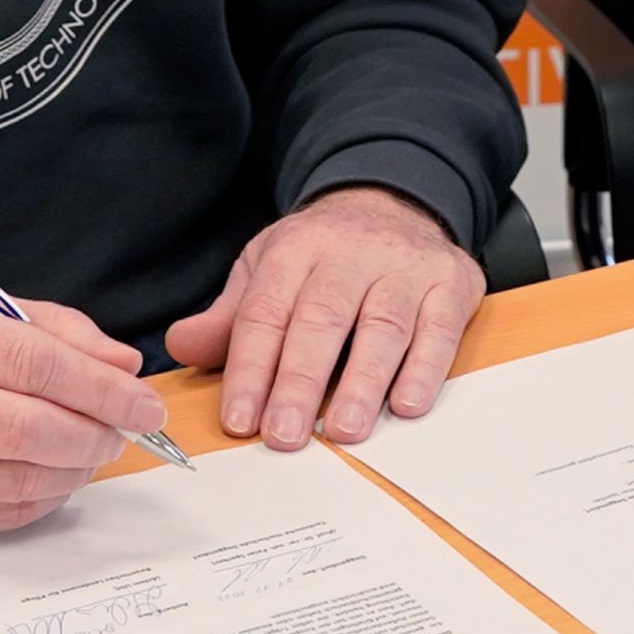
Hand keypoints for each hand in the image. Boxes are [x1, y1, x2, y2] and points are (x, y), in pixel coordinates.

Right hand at [0, 264, 159, 535]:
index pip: (37, 364)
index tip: (144, 403)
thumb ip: (46, 330)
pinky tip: (49, 481)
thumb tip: (121, 366)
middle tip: (122, 433)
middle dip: (95, 436)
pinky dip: (34, 503)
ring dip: (72, 472)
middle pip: (31, 430)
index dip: (103, 389)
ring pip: (16, 481)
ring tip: (88, 453)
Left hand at [171, 184, 483, 452]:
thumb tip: (182, 346)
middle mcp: (351, 252)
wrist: (394, 199)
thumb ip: (230, 314)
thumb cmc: (324, 253)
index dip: (250, 368)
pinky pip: (440, 327)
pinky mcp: (451, 282)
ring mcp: (405, 266)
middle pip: (322, 319)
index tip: (240, 419)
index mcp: (296, 248)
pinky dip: (425, 368)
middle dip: (300, 382)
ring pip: (383, 325)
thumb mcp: (267, 267)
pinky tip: (406, 405)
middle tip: (285, 435)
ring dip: (363, 382)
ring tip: (343, 430)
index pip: (266, 311)